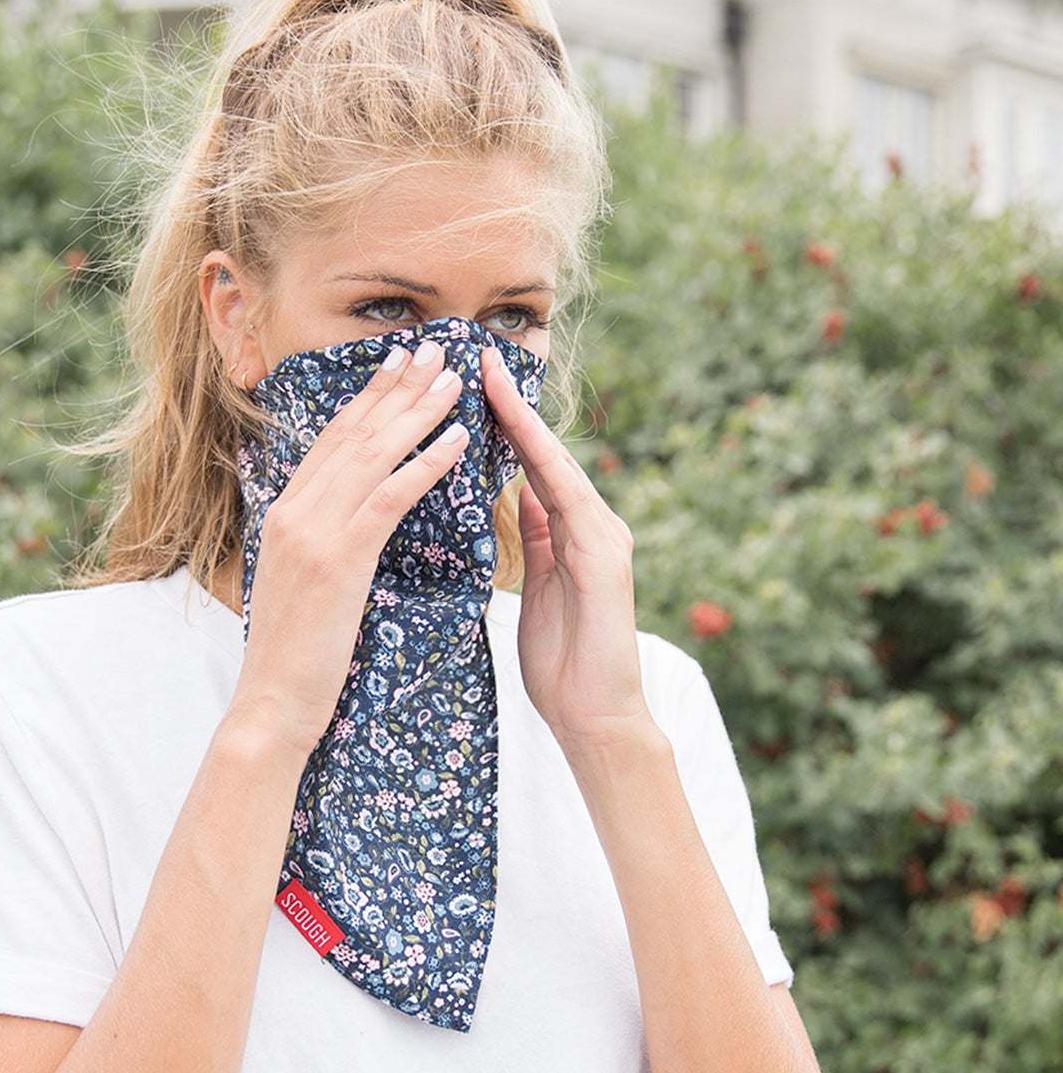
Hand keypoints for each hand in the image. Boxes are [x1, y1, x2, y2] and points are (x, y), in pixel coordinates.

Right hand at [231, 340, 466, 757]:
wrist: (272, 705)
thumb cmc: (294, 658)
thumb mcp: (299, 586)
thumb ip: (317, 545)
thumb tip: (339, 524)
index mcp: (284, 514)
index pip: (332, 442)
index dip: (367, 400)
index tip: (397, 367)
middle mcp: (293, 511)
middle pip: (353, 434)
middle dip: (395, 389)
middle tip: (432, 351)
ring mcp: (312, 532)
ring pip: (372, 455)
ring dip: (417, 413)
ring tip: (453, 382)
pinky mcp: (338, 559)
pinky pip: (388, 499)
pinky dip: (425, 464)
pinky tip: (455, 443)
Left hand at [480, 346, 653, 757]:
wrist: (595, 717)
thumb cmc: (562, 664)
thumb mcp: (536, 589)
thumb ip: (533, 541)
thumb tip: (517, 496)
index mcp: (569, 532)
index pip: (528, 465)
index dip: (499, 423)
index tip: (466, 384)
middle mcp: (592, 524)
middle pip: (543, 451)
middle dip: (509, 404)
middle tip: (475, 354)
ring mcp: (603, 536)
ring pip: (557, 463)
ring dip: (523, 420)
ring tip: (491, 377)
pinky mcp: (605, 557)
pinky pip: (569, 499)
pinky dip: (544, 464)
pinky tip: (521, 436)